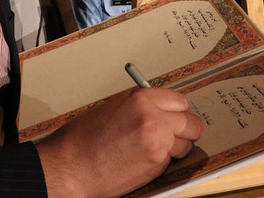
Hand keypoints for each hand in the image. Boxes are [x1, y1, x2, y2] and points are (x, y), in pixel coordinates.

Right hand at [36, 87, 202, 196]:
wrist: (72, 165)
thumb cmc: (84, 138)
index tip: (172, 116)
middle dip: (183, 130)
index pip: (180, 101)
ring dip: (174, 147)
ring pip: (186, 143)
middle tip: (170, 135)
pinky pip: (172, 159)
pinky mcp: (156, 162)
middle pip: (191, 122)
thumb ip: (141, 105)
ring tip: (149, 149)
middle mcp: (152, 116)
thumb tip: (162, 109)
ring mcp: (157, 140)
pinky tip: (141, 159)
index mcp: (140, 98)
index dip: (176, 111)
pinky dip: (161, 161)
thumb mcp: (114, 108)